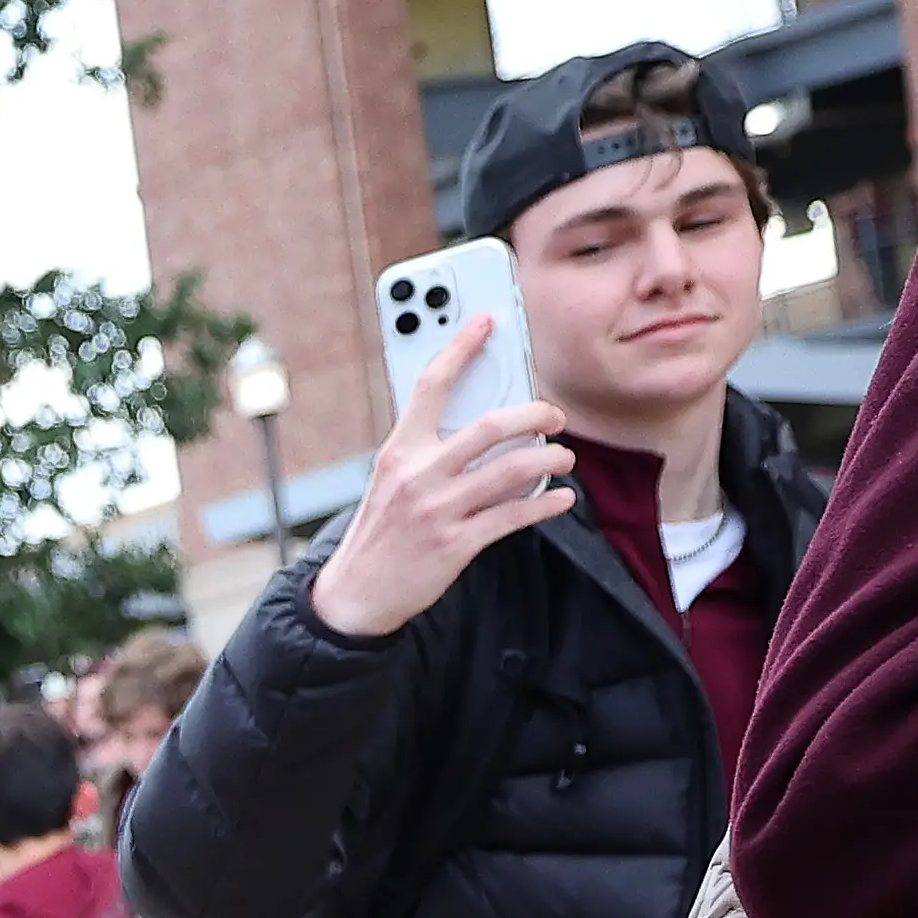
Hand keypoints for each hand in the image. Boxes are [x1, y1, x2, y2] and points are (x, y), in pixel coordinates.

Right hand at [305, 319, 570, 638]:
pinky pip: (516, 515)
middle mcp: (418, 475)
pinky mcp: (456, 544)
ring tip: (562, 458)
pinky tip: (560, 498)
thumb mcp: (391, 481)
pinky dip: (548, 503)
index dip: (461, 347)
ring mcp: (438, 510)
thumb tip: (487, 424)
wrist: (355, 595)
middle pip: (492, 425)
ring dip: (551, 459)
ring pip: (514, 469)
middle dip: (537, 414)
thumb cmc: (380, 532)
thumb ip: (428, 450)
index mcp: (398, 451)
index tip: (487, 322)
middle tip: (554, 416)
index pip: (431, 385)